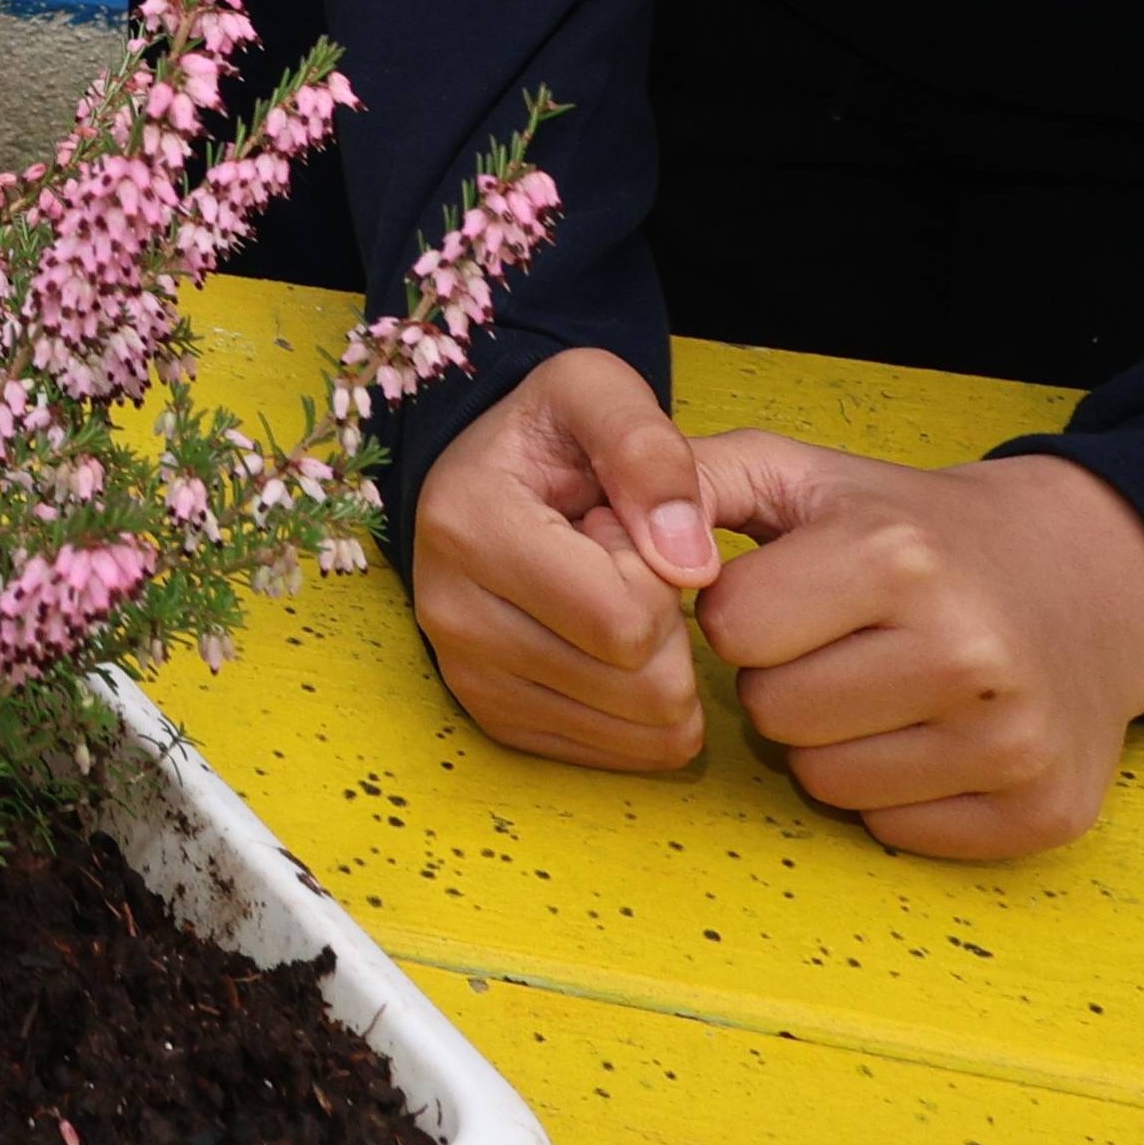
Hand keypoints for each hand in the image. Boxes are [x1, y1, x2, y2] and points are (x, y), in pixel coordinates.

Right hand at [407, 348, 729, 771]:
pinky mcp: (494, 719)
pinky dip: (643, 707)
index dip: (664, 575)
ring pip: (642, 732)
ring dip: (661, 667)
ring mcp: (468, 678)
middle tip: (631, 567)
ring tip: (618, 599)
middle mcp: (451, 615)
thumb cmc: (551, 432)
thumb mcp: (597, 389)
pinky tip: (610, 643)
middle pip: (641, 687)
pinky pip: (620, 755)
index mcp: (469, 527)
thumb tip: (691, 563)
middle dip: (671, 628)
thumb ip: (649, 450)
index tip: (630, 525)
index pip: (625, 619)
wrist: (488, 475)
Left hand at [685, 434, 1143, 858]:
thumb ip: (692, 477)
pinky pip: (894, 830)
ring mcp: (1011, 741)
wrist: (1085, 579)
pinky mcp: (1040, 812)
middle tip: (842, 643)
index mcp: (898, 556)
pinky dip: (894, 790)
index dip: (743, 614)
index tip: (792, 593)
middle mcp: (964, 652)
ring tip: (884, 684)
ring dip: (832, 741)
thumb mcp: (805, 474)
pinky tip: (931, 733)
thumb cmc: (914, 527)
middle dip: (785, 680)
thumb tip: (604, 527)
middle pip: (774, 715)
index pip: (731, 631)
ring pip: (825, 783)